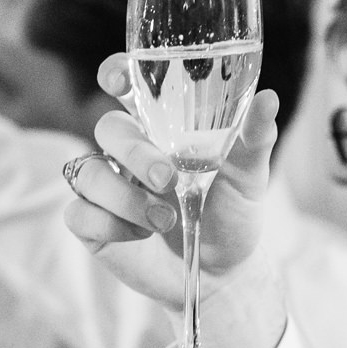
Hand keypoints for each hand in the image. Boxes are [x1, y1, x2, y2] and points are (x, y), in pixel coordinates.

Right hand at [62, 55, 288, 347]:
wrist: (223, 274)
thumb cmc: (232, 213)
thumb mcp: (249, 176)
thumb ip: (254, 137)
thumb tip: (269, 99)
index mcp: (160, 127)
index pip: (126, 86)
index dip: (115, 73)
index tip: (118, 78)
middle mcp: (128, 152)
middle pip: (108, 129)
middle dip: (135, 153)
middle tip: (167, 178)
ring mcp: (107, 187)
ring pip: (88, 171)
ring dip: (124, 196)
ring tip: (165, 219)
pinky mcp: (94, 224)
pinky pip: (78, 213)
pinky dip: (109, 223)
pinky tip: (138, 235)